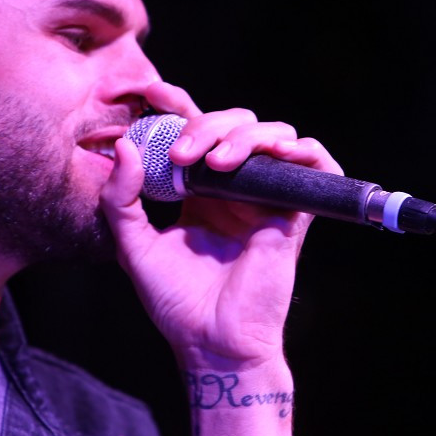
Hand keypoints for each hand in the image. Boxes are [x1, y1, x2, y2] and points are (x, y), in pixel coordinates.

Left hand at [100, 81, 342, 369]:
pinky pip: (315, 161)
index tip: (149, 91)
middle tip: (180, 153)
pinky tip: (275, 153)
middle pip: (232, 122)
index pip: (194, 130)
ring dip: (243, 135)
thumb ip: (121, 198)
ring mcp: (266, 196)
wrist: (212, 343)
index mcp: (199, 190)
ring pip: (271, 132)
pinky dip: (301, 148)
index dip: (177, 104)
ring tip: (215, 163)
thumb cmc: (175, 302)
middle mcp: (235, 187)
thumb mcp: (133, 246)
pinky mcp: (295, 211)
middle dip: (205, 123)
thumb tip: (126, 146)